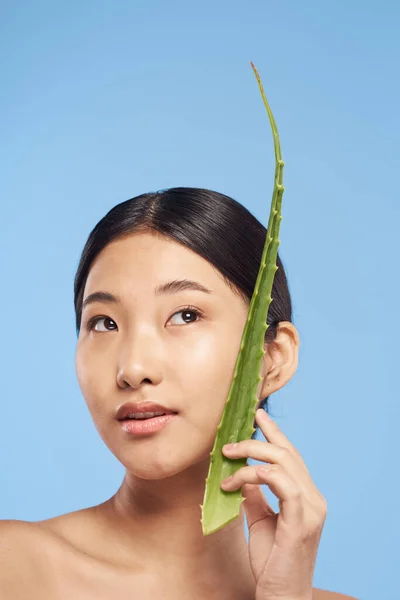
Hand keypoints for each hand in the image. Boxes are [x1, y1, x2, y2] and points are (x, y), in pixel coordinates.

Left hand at [221, 409, 326, 599]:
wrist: (281, 595)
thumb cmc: (272, 562)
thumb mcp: (260, 520)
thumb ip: (255, 496)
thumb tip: (243, 473)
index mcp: (305, 495)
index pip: (290, 455)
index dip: (274, 432)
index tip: (257, 413)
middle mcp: (313, 497)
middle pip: (287, 453)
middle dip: (256, 440)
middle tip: (228, 442)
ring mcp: (311, 509)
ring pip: (284, 463)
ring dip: (251, 457)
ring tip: (227, 460)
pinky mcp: (302, 521)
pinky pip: (285, 486)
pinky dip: (262, 475)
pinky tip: (242, 477)